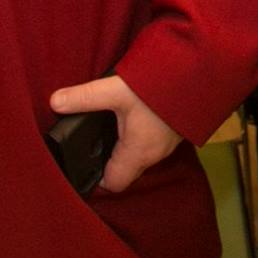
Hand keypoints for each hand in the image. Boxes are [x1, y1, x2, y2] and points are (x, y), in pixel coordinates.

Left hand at [48, 74, 180, 192]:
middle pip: (125, 170)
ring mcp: (167, 144)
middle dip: (108, 160)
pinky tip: (134, 115)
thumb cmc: (162, 87)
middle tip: (91, 141)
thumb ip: (85, 97)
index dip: (95, 178)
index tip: (82, 161)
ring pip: (139, 156)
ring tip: (109, 126)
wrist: (202, 73)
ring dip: (124, 146)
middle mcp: (153, 155)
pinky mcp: (175, 131)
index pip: (112, 184)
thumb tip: (55, 102)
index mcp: (137, 153)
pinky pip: (152, 143)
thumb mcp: (117, 90)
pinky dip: (140, 134)